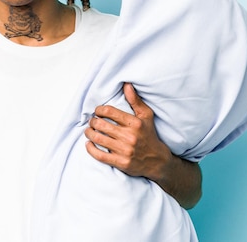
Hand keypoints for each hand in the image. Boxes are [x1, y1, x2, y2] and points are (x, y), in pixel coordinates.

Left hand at [84, 83, 201, 208]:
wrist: (157, 161)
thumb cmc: (149, 135)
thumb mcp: (146, 116)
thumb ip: (135, 100)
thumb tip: (126, 85)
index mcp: (135, 123)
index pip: (109, 112)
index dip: (99, 110)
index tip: (97, 112)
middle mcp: (129, 136)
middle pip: (101, 125)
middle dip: (92, 121)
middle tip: (92, 121)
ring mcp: (124, 150)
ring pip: (98, 139)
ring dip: (89, 133)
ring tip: (89, 131)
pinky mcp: (121, 162)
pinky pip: (100, 155)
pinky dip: (90, 149)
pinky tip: (89, 144)